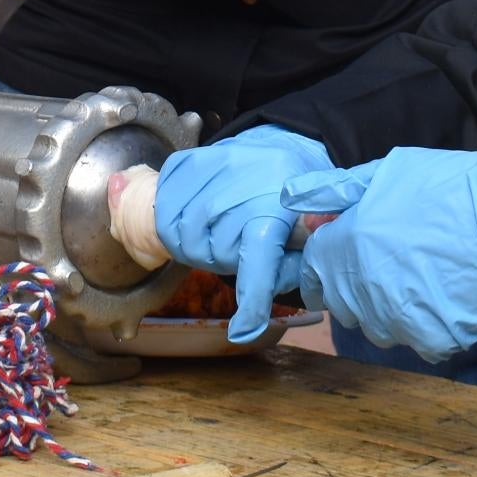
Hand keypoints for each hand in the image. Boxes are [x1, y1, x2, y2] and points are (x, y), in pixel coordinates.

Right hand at [153, 128, 331, 340]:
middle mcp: (242, 186)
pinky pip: (164, 205)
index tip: (244, 330)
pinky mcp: (188, 162)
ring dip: (195, 242)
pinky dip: (172, 216)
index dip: (252, 298)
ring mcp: (210, 169)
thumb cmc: (298, 196)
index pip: (259, 261)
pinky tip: (194, 213)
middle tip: (238, 245)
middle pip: (212, 253)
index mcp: (277, 207)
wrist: (282, 145)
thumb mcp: (312, 229)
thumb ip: (296, 264)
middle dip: (223, 260)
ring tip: (216, 230)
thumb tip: (278, 297)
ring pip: (182, 234)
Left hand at [284, 148, 476, 362]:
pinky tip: (445, 289)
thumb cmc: (452, 190)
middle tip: (393, 254)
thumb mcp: (387, 171)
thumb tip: (289, 199)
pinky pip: (412, 336)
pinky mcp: (430, 341)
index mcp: (347, 248)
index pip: (311, 271)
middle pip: (339, 301)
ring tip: (422, 268)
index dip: (327, 258)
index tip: (349, 248)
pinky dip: (424, 319)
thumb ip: (333, 191)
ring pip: (373, 323)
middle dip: (354, 281)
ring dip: (385, 303)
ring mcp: (398, 322)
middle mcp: (364, 292)